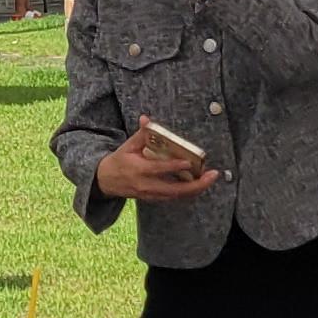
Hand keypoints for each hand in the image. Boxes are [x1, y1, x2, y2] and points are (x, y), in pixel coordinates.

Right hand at [91, 120, 222, 203]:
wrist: (106, 181)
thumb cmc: (119, 161)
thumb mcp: (127, 146)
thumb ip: (141, 134)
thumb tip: (147, 119)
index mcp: (138, 170)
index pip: (158, 169)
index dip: (174, 166)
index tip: (189, 161)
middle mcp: (146, 185)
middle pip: (174, 189)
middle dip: (196, 185)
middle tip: (212, 176)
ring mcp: (151, 194)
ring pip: (177, 196)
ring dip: (196, 189)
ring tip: (210, 179)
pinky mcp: (155, 198)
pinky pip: (175, 197)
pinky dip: (189, 192)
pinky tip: (199, 184)